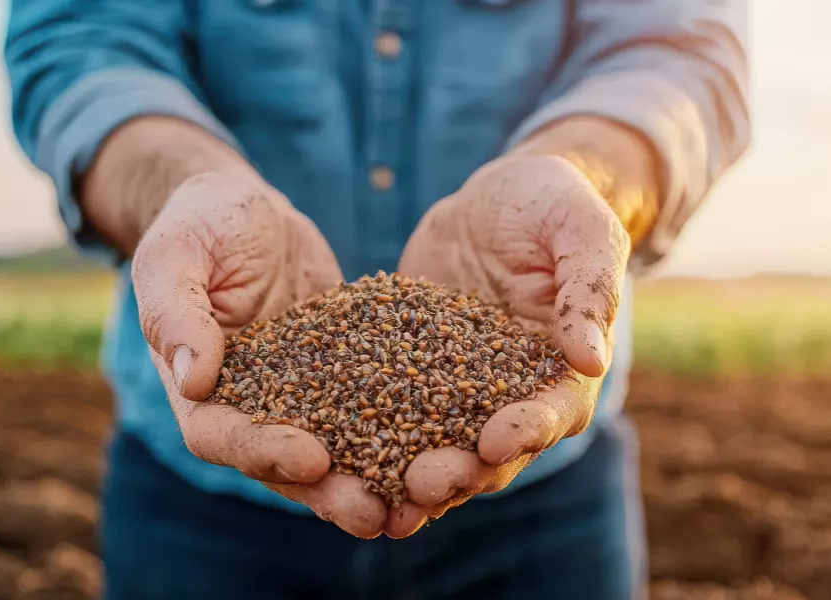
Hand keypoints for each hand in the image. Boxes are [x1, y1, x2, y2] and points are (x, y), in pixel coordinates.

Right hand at [132, 171, 386, 537]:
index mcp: (199, 387)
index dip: (263, 452)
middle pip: (283, 463)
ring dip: (370, 479)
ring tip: (416, 500)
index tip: (311, 458)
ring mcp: (298, 393)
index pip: (222, 435)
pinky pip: (371, 405)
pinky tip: (444, 442)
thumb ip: (175, 312)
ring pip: (334, 449)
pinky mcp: (342, 371)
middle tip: (373, 513)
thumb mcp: (174, 255)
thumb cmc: (199, 223)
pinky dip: (402, 429)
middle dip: (327, 491)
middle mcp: (250, 403)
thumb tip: (193, 378)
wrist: (246, 210)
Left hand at [386, 153, 631, 536]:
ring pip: (437, 443)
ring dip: (409, 474)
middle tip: (423, 485)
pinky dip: (364, 435)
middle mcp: (512, 391)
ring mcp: (458, 385)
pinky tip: (331, 456)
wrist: (498, 197)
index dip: (528, 429)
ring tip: (374, 503)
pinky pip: (388, 406)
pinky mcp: (412, 369)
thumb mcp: (580, 230)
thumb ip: (589, 288)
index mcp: (563, 367)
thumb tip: (591, 360)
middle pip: (492, 449)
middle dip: (460, 472)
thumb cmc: (553, 205)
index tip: (496, 441)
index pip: (554, 410)